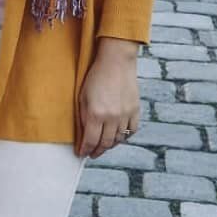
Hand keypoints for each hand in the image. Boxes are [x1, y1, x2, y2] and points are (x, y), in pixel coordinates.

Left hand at [77, 39, 141, 158]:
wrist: (116, 62)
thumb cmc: (95, 77)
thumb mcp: (82, 97)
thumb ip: (83, 117)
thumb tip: (83, 135)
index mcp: (96, 114)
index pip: (90, 140)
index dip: (85, 150)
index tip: (81, 154)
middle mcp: (112, 117)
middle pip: (105, 143)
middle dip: (97, 151)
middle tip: (91, 154)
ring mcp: (126, 115)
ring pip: (119, 140)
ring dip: (110, 146)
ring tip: (103, 146)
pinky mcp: (136, 110)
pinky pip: (131, 131)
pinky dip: (124, 137)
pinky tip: (118, 137)